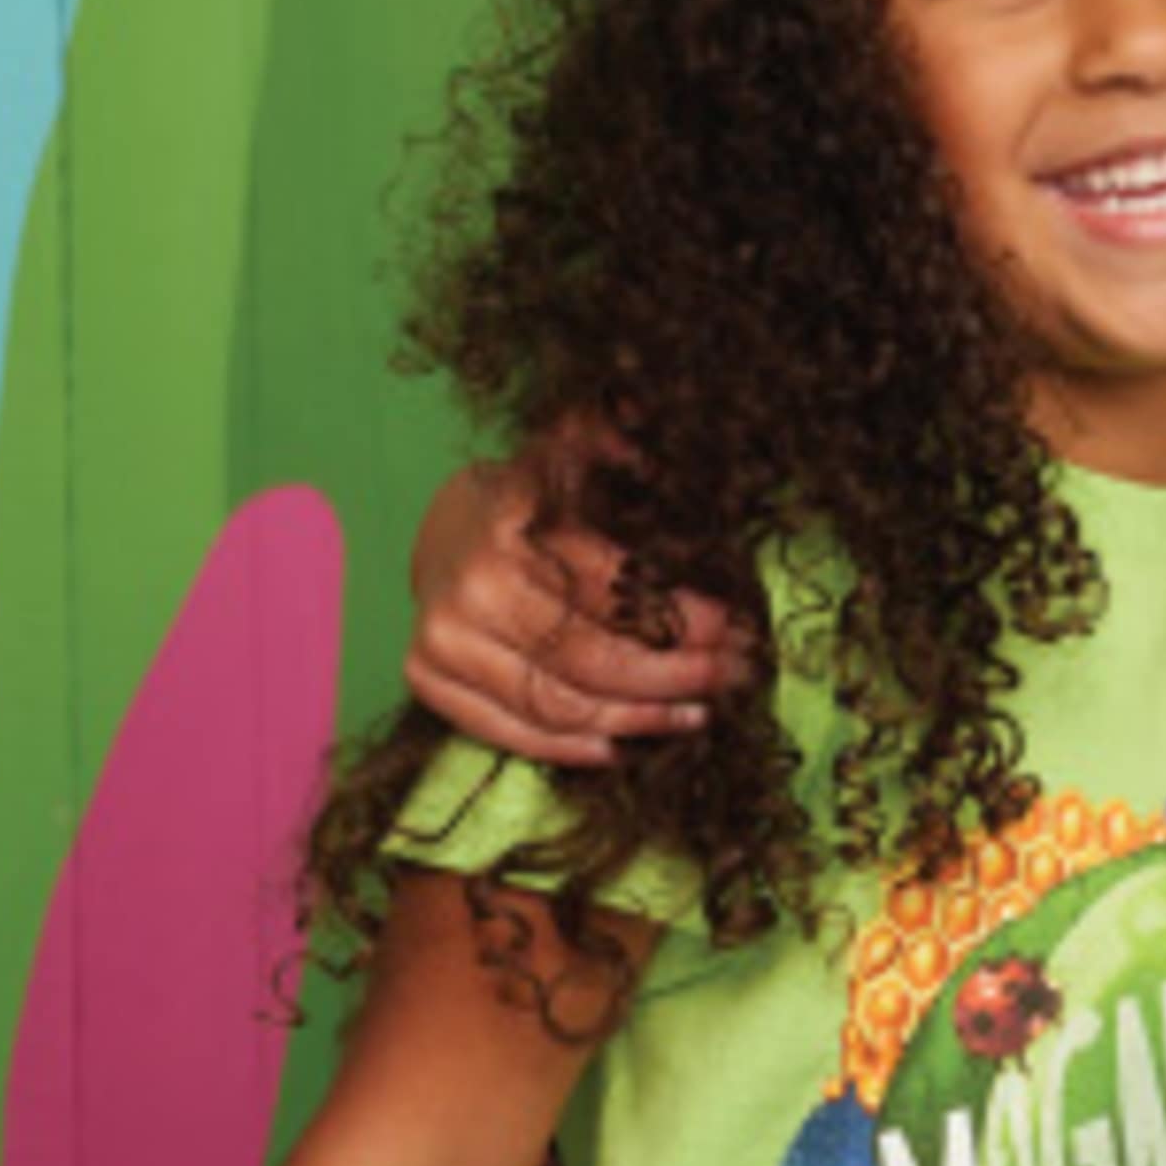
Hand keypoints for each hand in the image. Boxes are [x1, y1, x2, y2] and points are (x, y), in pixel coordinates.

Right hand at [406, 458, 743, 766]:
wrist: (441, 529)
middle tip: (733, 676)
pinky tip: (626, 745)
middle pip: (593, 662)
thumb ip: (605, 438)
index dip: (683, 618)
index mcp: (506, 536)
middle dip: (676, 675)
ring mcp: (440, 647)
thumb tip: (648, 418)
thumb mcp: (564, 456)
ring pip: (560, 708)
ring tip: (698, 713)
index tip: (737, 629)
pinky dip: (573, 748)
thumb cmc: (523, 498)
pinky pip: (512, 734)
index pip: (615, 594)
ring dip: (639, 718)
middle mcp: (467, 598)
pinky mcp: (428, 683)